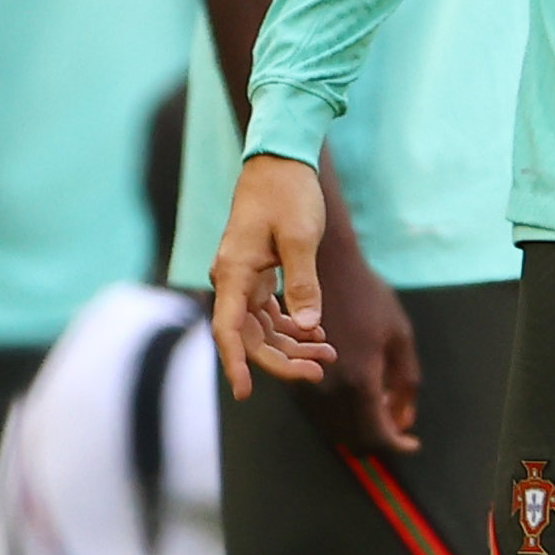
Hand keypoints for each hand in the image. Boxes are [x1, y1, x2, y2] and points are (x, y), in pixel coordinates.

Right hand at [211, 154, 335, 397]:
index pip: (228, 330)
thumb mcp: (300, 237)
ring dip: (290, 344)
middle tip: (321, 370)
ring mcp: (242, 279)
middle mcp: (231, 280)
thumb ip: (303, 281)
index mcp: (233, 273)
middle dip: (282, 359)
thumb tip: (309, 325)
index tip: (244, 393)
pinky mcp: (256, 274)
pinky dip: (290, 324)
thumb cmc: (288, 194)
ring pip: (260, 327)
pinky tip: (315, 331)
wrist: (280, 162)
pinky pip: (268, 312)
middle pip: (249, 336)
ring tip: (327, 354)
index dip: (236, 364)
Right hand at [288, 238, 421, 453]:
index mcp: (358, 380)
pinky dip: (342, 411)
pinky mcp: (294, 377)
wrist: (320, 269)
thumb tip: (405, 420)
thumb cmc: (367, 296)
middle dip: (380, 436)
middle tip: (399, 420)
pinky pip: (321, 410)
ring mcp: (306, 385)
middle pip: (354, 439)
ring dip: (360, 424)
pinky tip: (361, 388)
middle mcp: (327, 391)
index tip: (412, 444)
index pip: (376, 435)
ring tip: (383, 399)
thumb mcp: (398, 334)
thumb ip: (405, 382)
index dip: (397, 445)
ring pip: (336, 428)